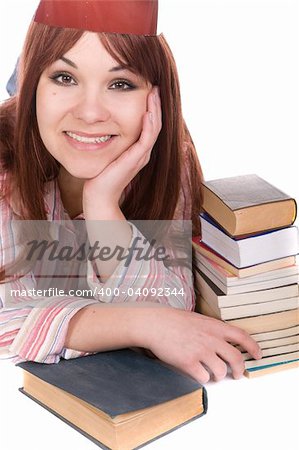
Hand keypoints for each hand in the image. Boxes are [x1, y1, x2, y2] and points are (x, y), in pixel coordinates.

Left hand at [83, 86, 161, 214]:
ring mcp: (142, 156)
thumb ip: (110, 140)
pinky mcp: (137, 159)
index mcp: (138, 149)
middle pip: (156, 123)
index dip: (151, 107)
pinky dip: (149, 124)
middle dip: (156, 104)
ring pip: (154, 128)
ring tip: (154, 92)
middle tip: (155, 86)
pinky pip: (147, 138)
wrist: (99, 195)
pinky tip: (147, 111)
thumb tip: (101, 125)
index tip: (148, 90)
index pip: (150, 124)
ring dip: (155, 109)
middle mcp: (143, 152)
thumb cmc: (100, 175)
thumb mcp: (107, 152)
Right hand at [140, 307, 261, 382]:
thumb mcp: (198, 319)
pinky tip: (197, 373)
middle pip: (236, 359)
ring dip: (219, 376)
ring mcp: (200, 351)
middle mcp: (211, 339)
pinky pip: (203, 377)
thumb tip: (223, 342)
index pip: (242, 336)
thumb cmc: (174, 321)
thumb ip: (212, 330)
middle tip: (237, 374)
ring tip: (213, 374)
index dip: (253, 347)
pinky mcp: (189, 362)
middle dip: (240, 370)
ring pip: (221, 371)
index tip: (258, 355)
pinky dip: (203, 378)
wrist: (155, 324)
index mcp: (214, 327)